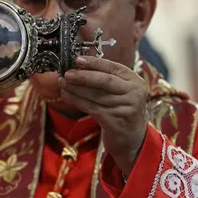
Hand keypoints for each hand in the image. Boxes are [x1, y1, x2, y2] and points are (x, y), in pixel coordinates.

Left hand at [60, 56, 148, 175]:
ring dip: (76, 89)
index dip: (94, 63)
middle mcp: (133, 93)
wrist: (132, 138)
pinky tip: (66, 96)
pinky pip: (91, 108)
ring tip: (62, 83)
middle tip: (67, 73)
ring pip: (95, 95)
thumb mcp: (121, 90)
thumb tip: (78, 65)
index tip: (78, 59)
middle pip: (105, 81)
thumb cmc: (122, 108)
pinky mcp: (115, 122)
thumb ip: (106, 78)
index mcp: (135, 81)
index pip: (113, 67)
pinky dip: (77, 101)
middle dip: (83, 76)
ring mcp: (125, 108)